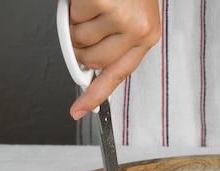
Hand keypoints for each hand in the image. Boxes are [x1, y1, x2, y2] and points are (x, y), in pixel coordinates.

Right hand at [67, 0, 160, 119]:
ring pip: (79, 37)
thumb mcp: (134, 18)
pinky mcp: (104, 4)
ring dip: (76, 22)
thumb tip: (89, 70)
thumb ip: (115, 44)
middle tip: (84, 28)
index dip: (94, 96)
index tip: (78, 110)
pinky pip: (73, 16)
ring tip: (92, 7)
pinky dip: (73, 5)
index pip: (116, 76)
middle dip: (79, 46)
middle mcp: (137, 31)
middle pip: (91, 59)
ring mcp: (122, 18)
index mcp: (146, 38)